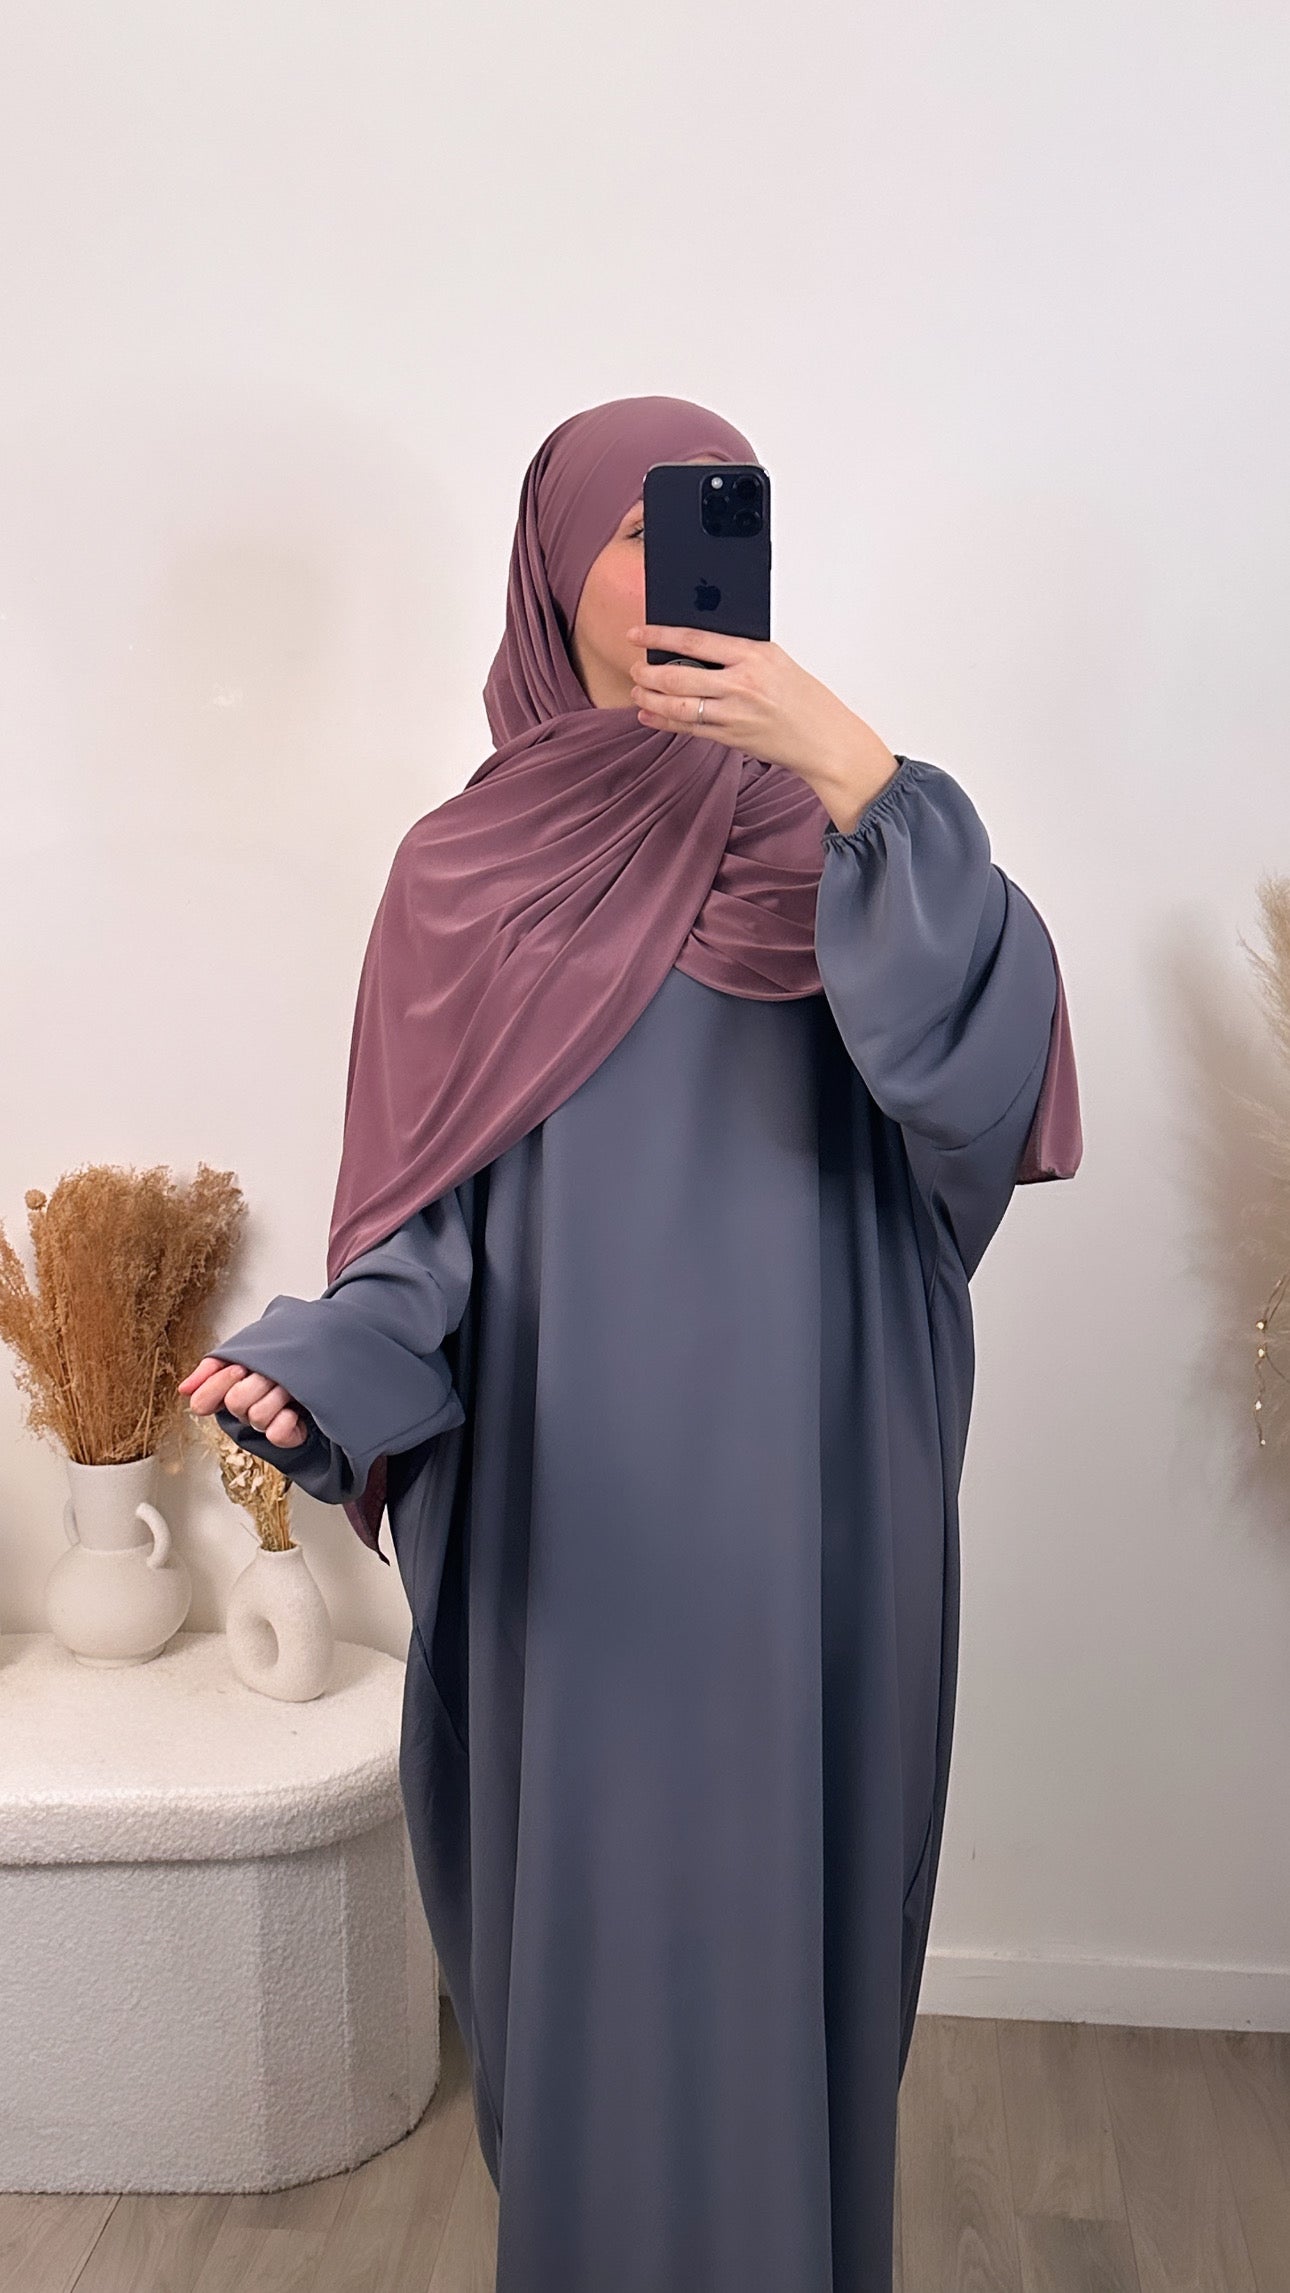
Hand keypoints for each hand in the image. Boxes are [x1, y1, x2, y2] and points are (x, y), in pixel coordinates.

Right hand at [178, 1357, 309, 1447]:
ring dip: (277, 1395)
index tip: (239, 1369)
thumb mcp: (246, 1349)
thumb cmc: (285, 1353)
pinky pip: (277, 1435)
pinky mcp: (288, 1435)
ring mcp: (266, 1422)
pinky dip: (287, 1422)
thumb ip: (212, 1367)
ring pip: (257, 1416)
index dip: (219, 1384)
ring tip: (290, 1385)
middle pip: (235, 1403)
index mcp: (230, 1388)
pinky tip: (296, 1410)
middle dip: (257, 1382)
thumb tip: (184, 1390)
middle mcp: (246, 1407)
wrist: (325, 1352)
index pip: (204, 1400)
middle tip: (272, 1372)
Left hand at [625, 623, 900, 831]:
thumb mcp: (775, 661)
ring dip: (650, 698)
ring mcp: (734, 714)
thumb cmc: (804, 699)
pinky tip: (649, 715)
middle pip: (678, 675)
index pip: (694, 639)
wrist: (825, 740)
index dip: (659, 635)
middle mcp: (741, 684)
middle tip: (635, 668)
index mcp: (754, 655)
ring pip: (678, 705)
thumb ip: (739, 653)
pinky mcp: (731, 738)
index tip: (637, 633)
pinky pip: (688, 728)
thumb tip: (695, 645)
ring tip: (637, 692)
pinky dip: (664, 721)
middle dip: (647, 672)